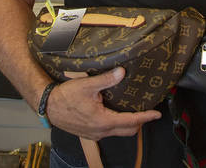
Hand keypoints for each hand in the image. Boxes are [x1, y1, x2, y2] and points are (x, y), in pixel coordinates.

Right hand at [46, 68, 160, 140]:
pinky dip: (117, 126)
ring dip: (128, 125)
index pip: (131, 121)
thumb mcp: (88, 85)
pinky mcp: (89, 134)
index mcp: (103, 121)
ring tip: (134, 113)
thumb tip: (122, 72)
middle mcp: (101, 131)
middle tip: (148, 113)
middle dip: (140, 122)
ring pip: (118, 133)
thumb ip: (107, 79)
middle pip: (128, 130)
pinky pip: (109, 133)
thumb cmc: (66, 96)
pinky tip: (116, 115)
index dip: (145, 117)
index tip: (156, 114)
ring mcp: (95, 135)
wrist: (49, 107)